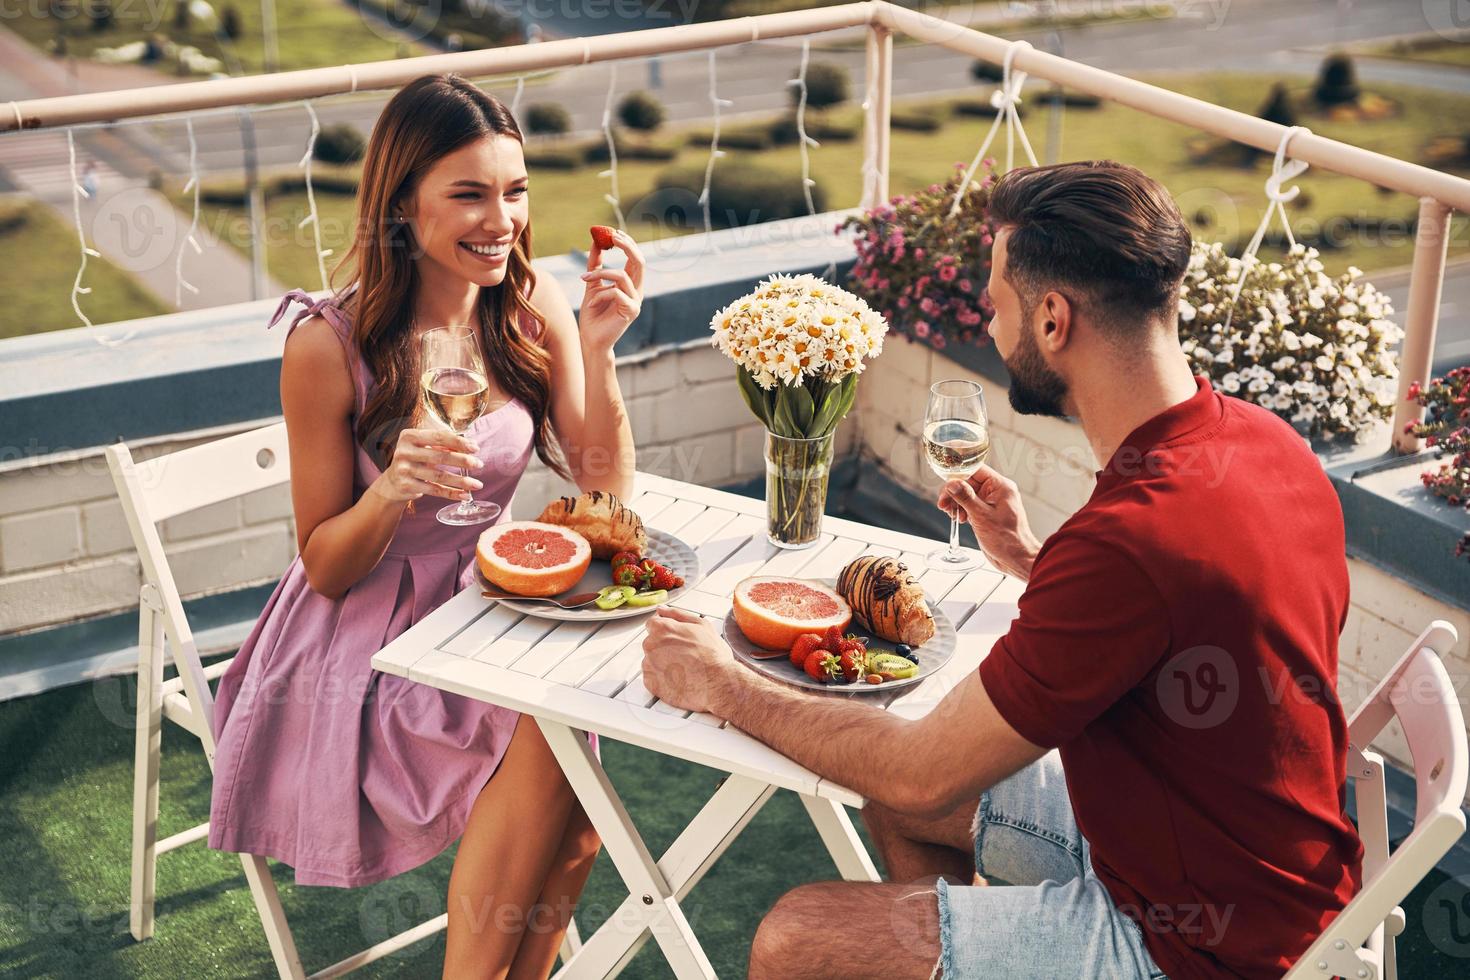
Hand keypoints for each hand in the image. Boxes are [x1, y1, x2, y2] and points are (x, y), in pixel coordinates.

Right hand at [368, 428, 484, 506]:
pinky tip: (465, 495)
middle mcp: (404, 452)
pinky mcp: (406, 486)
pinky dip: (452, 493)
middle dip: (462, 461)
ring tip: (477, 484)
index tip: (475, 447)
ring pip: (439, 476)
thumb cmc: (414, 460)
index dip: (458, 442)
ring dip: (461, 481)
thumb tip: (471, 445)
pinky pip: (434, 490)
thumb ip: (442, 444)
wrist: (391, 483)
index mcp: (409, 436)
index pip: (438, 437)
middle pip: (439, 456)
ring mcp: (404, 470)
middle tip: (479, 464)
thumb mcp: (423, 447)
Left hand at [578, 228, 643, 352]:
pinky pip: (615, 292)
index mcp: (631, 283)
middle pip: (639, 261)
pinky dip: (599, 295)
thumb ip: (595, 264)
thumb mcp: (592, 284)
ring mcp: (636, 302)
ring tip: (584, 278)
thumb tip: (596, 241)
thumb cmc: (592, 314)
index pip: (635, 258)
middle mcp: (637, 291)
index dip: (627, 243)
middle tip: (610, 237)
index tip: (612, 232)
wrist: (590, 339)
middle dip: (625, 246)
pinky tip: (590, 303)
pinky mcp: (631, 311)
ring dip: (600, 273)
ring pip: (622, 275)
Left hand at [641, 606, 738, 715]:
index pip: (653, 624)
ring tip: (683, 668)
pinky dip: (662, 678)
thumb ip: (677, 614)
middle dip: (665, 647)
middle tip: (685, 654)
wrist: (717, 683)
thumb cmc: (712, 655)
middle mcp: (651, 645)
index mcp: (662, 628)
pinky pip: (652, 677)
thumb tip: (662, 610)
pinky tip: (678, 678)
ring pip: (651, 660)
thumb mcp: (701, 625)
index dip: (667, 630)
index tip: (677, 638)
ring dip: (662, 663)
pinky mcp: (651, 683)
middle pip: (652, 642)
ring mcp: (649, 665)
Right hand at [937, 462, 1041, 579]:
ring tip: (950, 514)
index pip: (975, 470)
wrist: (1016, 559)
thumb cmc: (1007, 539)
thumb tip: (952, 483)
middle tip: (943, 504)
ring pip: (967, 494)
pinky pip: (970, 505)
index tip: (945, 481)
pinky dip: (961, 510)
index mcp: (1001, 487)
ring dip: (956, 502)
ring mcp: (991, 503)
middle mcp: (996, 492)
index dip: (958, 474)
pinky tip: (958, 519)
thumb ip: (966, 498)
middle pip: (968, 482)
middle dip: (954, 492)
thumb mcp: (982, 516)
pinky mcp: (986, 513)